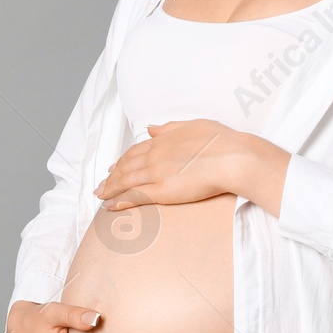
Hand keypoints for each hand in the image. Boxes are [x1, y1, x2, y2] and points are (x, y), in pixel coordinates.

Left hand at [92, 119, 241, 209]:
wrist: (232, 158)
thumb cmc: (220, 141)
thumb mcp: (192, 126)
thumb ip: (168, 129)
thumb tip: (150, 129)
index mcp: (161, 141)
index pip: (133, 152)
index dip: (121, 162)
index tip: (113, 169)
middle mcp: (154, 156)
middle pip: (125, 168)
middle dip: (111, 178)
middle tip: (100, 187)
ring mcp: (156, 174)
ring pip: (126, 182)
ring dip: (110, 190)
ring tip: (100, 197)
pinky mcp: (162, 191)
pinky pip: (135, 197)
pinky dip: (120, 201)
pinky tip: (111, 207)